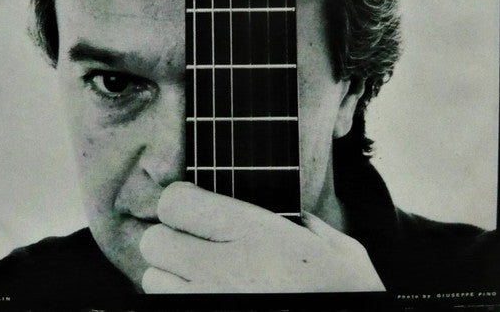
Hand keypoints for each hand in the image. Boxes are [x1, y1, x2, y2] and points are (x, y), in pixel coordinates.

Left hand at [139, 181, 384, 292]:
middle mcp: (222, 270)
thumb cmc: (346, 296)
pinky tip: (205, 296)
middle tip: (197, 241)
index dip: (181, 198)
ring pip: (153, 280)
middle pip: (154, 240)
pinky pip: (165, 307)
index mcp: (254, 236)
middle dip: (170, 236)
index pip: (175, 202)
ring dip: (170, 274)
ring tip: (201, 275)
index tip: (197, 202)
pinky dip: (177, 299)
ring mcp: (208, 305)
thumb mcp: (340, 251)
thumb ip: (307, 224)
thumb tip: (293, 218)